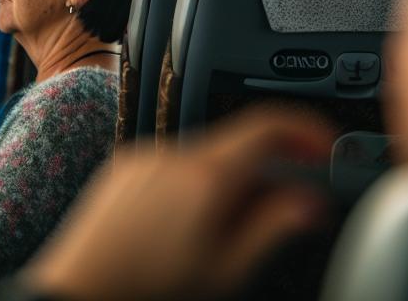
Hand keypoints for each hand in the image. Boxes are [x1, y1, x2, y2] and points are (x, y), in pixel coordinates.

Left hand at [24, 108, 334, 300]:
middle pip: (240, 142)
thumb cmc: (148, 287)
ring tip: (220, 233)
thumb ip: (274, 228)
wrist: (82, 289)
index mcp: (207, 175)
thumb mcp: (226, 268)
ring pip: (206, 156)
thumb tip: (312, 202)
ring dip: (228, 181)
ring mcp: (146, 156)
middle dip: (268, 170)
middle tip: (282, 210)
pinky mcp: (125, 167)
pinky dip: (193, 185)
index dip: (308, 129)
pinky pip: (173, 163)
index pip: (271, 124)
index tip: (325, 149)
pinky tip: (183, 226)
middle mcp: (174, 154)